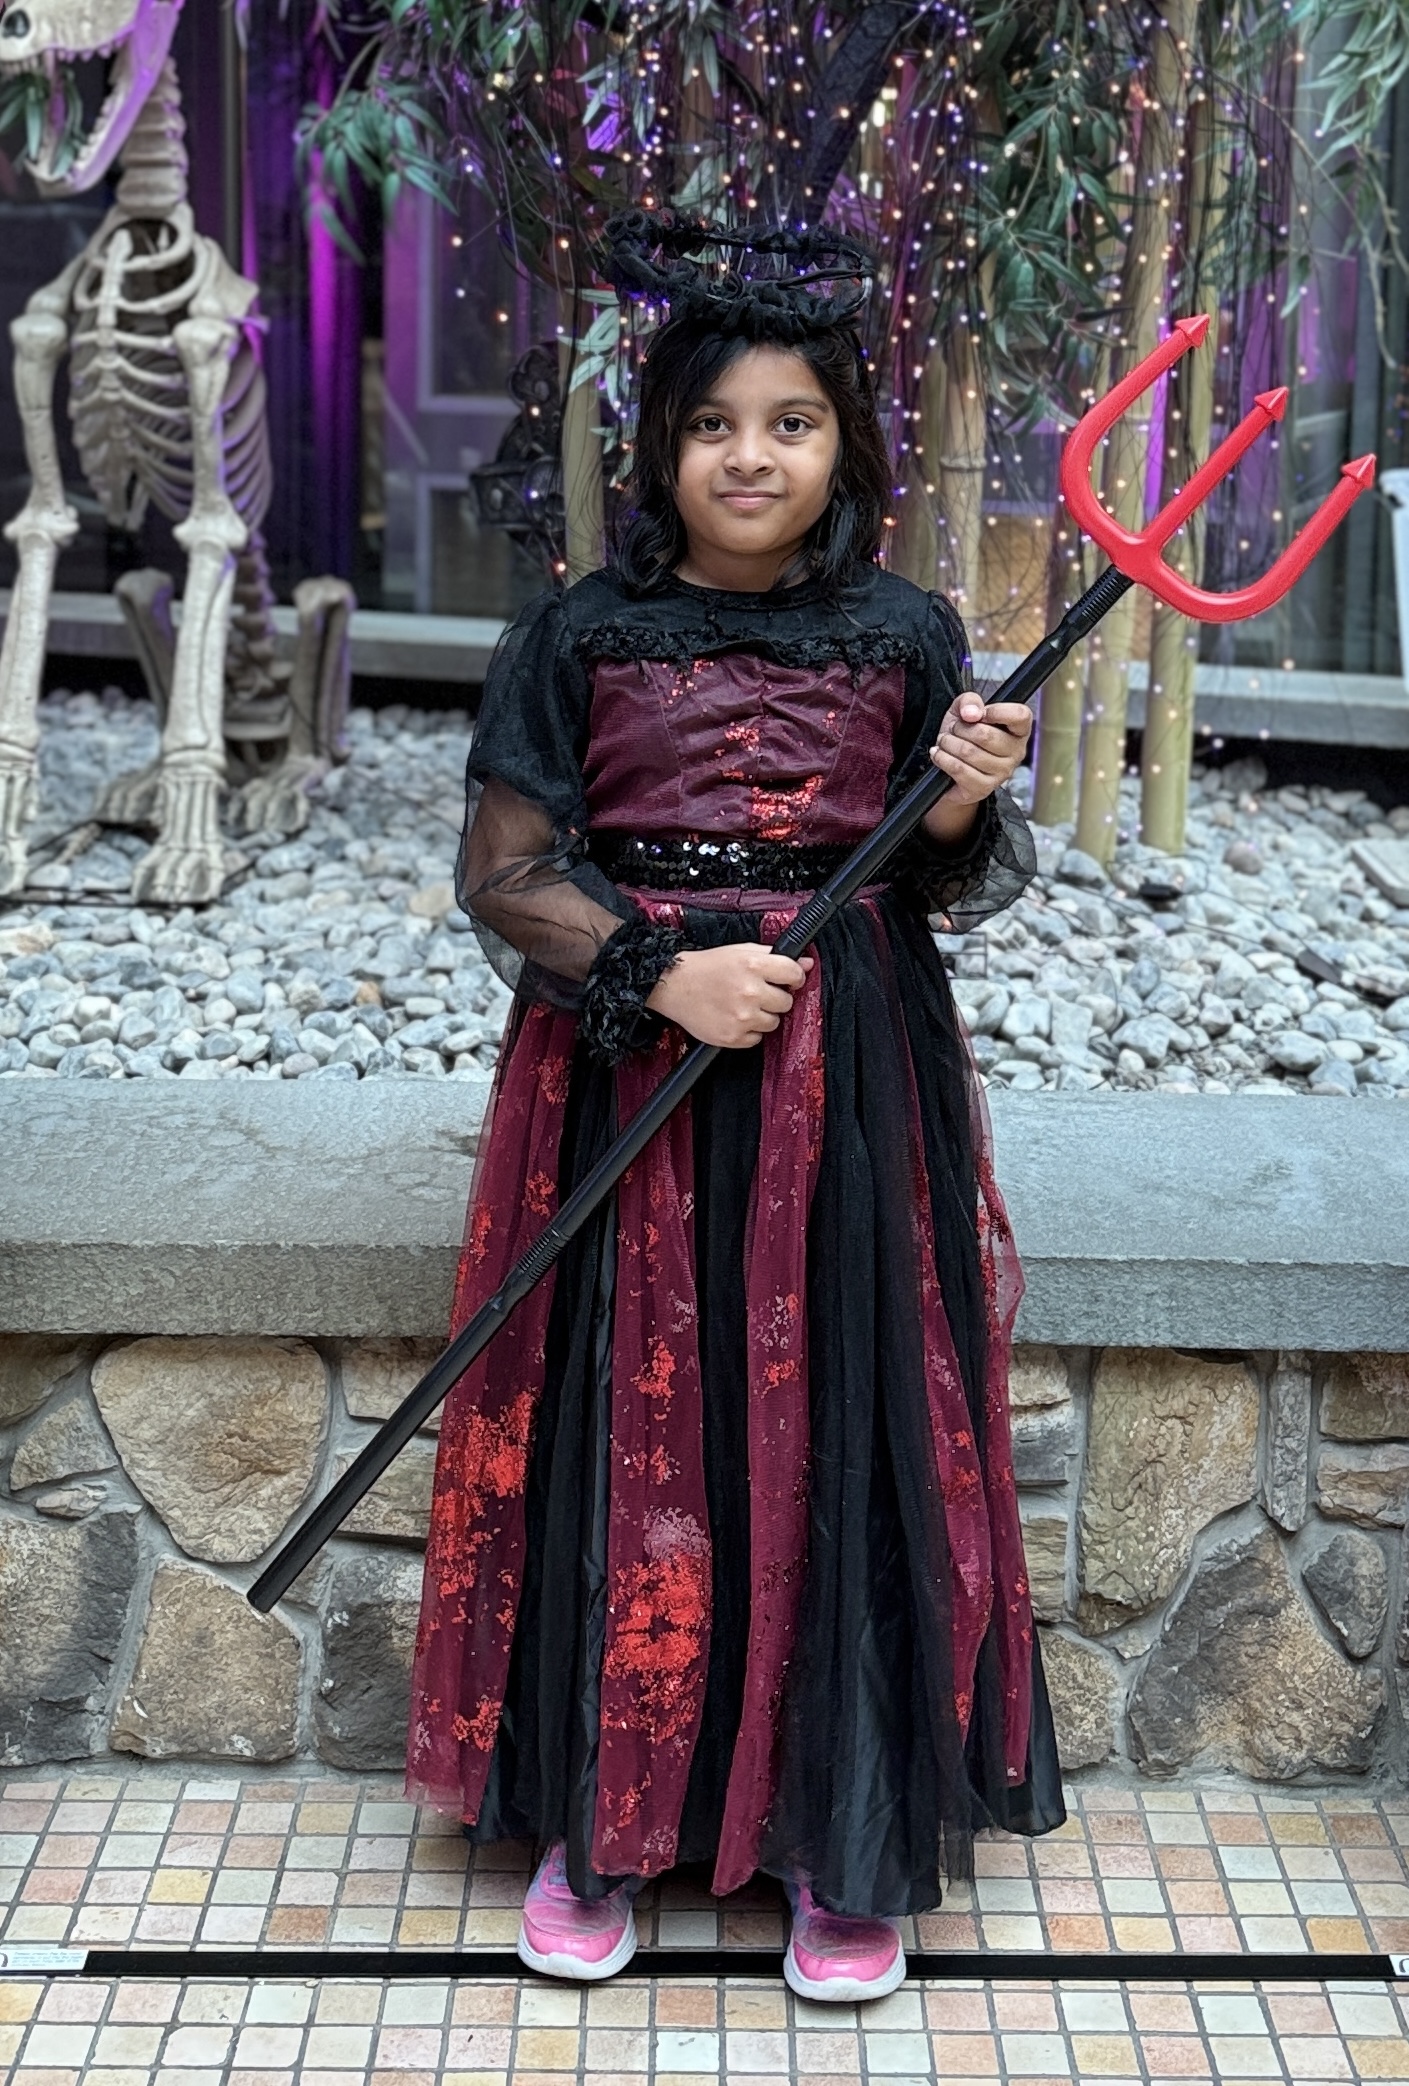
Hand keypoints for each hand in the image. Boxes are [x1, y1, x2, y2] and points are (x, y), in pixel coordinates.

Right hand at [647, 942, 813, 1047]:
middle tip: (756, 993)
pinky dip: (748, 1032)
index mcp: (753, 965)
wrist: (673, 986)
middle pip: (786, 1002)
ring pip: (773, 1023)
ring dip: (762, 1016)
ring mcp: (742, 1017)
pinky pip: (756, 1039)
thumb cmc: (707, 968)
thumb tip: (807, 964)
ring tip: (741, 1005)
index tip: (787, 980)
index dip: (793, 978)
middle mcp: (750, 991)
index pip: (793, 974)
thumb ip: (774, 957)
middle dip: (774, 998)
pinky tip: (733, 1018)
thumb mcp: (740, 952)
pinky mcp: (733, 1037)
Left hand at [929, 693, 1033, 805]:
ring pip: (969, 752)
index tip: (980, 714)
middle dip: (960, 728)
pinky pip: (959, 769)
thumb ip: (969, 701)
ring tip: (946, 742)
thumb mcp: (964, 711)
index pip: (1020, 715)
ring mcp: (1001, 773)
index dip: (996, 711)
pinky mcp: (984, 788)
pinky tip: (940, 755)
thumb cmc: (963, 737)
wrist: (949, 769)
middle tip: (954, 730)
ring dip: (948, 743)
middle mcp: (1016, 753)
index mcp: (1018, 730)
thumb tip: (971, 713)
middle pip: (985, 734)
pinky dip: (943, 758)